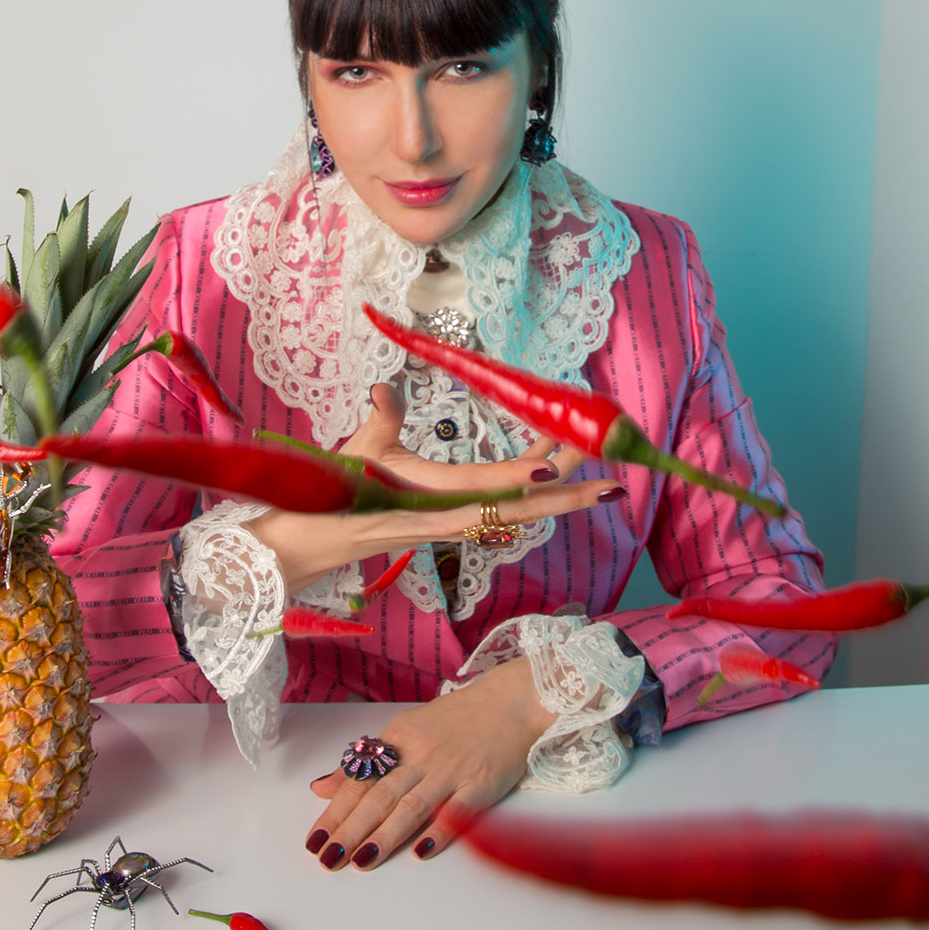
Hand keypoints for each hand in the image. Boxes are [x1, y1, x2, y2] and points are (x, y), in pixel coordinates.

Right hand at [248, 383, 620, 594]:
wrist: (315, 541)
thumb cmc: (332, 497)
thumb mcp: (356, 454)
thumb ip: (379, 419)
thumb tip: (384, 387)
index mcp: (432, 503)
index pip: (486, 491)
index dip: (522, 480)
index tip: (554, 469)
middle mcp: (452, 518)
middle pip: (521, 509)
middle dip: (567, 496)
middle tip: (612, 484)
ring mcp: (456, 520)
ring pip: (516, 508)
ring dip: (556, 488)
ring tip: (594, 463)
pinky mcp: (453, 518)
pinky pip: (501, 503)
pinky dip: (528, 484)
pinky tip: (546, 461)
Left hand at [303, 655, 555, 869]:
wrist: (511, 702)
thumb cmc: (456, 719)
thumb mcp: (405, 729)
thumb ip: (365, 761)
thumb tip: (321, 787)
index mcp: (398, 740)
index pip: (359, 780)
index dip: (336, 811)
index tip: (316, 840)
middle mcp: (420, 755)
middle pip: (379, 796)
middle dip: (351, 830)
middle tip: (328, 858)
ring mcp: (450, 771)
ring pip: (411, 806)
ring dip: (385, 836)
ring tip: (361, 860)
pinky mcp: (480, 785)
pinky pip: (456, 812)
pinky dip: (439, 832)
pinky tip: (420, 853)